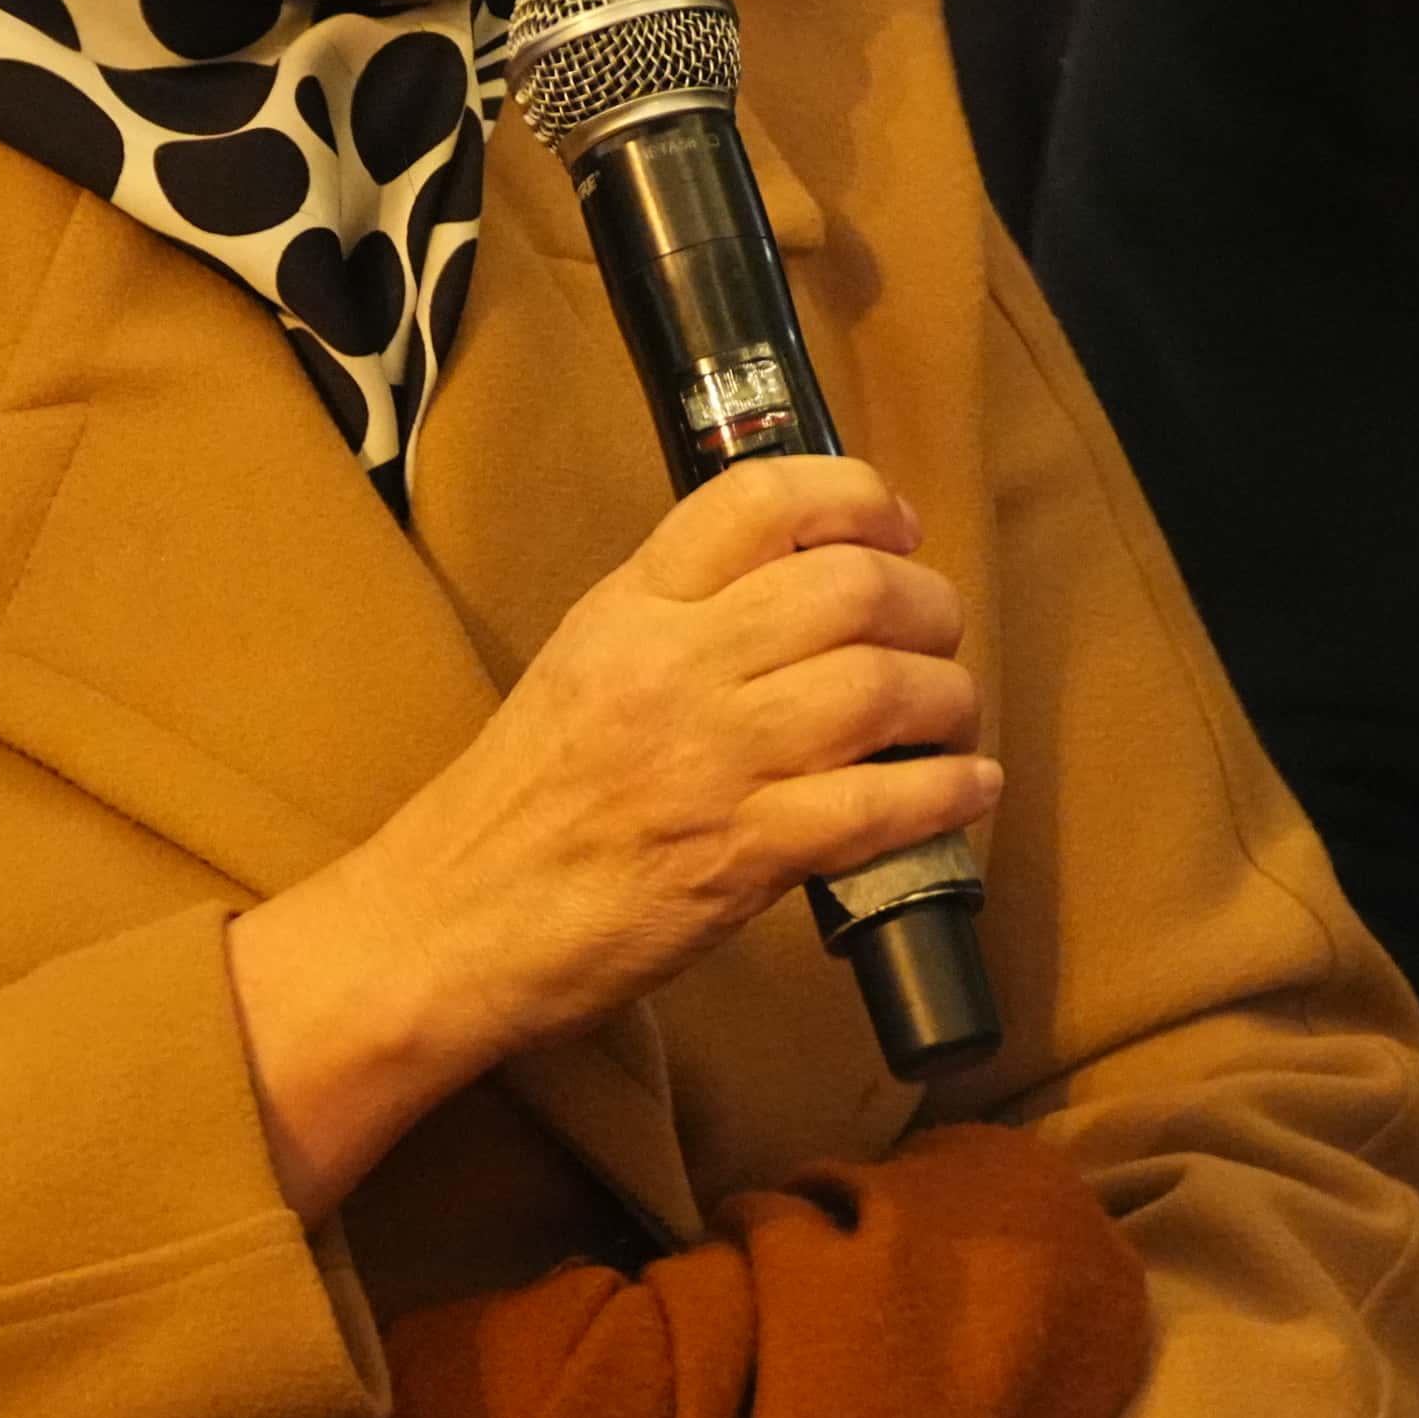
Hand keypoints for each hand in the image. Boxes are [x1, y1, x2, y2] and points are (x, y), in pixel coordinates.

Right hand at [229, 456, 994, 1213]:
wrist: (452, 919)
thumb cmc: (522, 800)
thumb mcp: (584, 662)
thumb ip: (678, 616)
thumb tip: (802, 590)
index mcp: (633, 606)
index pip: (760, 500)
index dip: (856, 498)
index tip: (896, 531)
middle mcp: (675, 666)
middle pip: (850, 589)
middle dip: (926, 605)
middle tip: (936, 634)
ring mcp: (711, 761)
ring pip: (881, 690)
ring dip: (947, 699)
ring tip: (951, 718)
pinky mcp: (740, 856)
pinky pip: (879, 807)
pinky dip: (946, 796)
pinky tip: (966, 792)